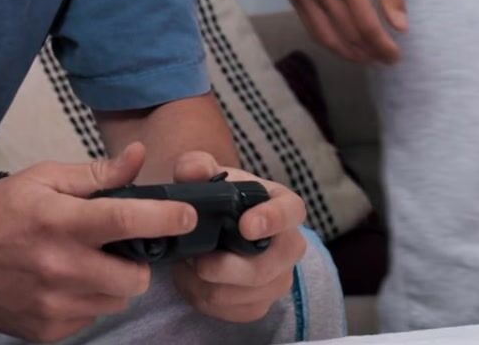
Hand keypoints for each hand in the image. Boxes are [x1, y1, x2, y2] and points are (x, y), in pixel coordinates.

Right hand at [0, 143, 197, 341]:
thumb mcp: (44, 178)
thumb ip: (96, 174)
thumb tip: (139, 158)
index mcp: (60, 222)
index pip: (126, 221)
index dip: (165, 217)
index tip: (188, 215)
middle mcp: (59, 268)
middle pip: (134, 279)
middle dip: (135, 263)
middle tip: (115, 249)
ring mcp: (52, 304)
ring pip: (114, 301)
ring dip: (109, 284)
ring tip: (81, 264)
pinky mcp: (46, 329)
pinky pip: (89, 318)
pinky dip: (85, 302)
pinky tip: (60, 283)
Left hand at [167, 151, 306, 323]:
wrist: (212, 227)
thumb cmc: (219, 196)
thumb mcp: (205, 175)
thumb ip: (196, 167)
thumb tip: (193, 171)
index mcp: (283, 206)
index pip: (291, 212)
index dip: (273, 220)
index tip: (246, 225)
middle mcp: (289, 246)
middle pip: (267, 268)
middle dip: (227, 268)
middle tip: (195, 258)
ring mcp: (278, 279)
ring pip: (245, 295)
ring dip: (207, 284)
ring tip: (187, 264)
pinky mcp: (260, 304)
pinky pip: (233, 310)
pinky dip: (205, 298)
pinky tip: (192, 280)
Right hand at [288, 0, 405, 63]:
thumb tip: (401, 28)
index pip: (365, 24)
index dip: (382, 46)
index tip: (395, 56)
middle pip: (347, 34)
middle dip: (370, 52)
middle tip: (386, 59)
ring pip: (326, 38)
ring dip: (349, 54)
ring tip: (367, 58)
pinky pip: (311, 28)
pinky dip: (329, 42)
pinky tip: (346, 45)